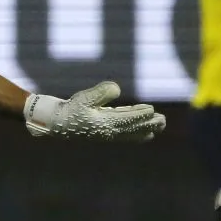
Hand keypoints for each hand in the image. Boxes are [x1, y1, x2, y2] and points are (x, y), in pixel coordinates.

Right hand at [24, 81, 165, 141]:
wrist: (57, 123)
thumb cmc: (70, 109)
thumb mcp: (83, 98)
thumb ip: (101, 93)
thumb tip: (118, 88)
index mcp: (105, 124)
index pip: (128, 120)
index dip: (141, 115)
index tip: (152, 110)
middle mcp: (109, 131)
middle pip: (134, 129)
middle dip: (149, 124)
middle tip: (163, 121)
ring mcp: (107, 132)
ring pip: (131, 131)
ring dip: (145, 127)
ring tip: (159, 124)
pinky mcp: (104, 131)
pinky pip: (124, 130)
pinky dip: (134, 127)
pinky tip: (141, 124)